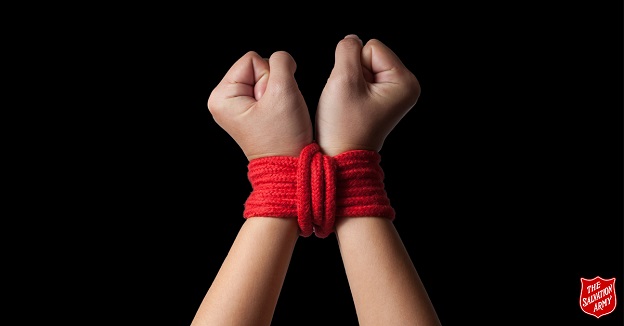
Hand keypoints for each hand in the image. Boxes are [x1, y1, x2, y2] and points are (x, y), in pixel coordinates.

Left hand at [208, 50, 312, 159]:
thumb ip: (281, 62)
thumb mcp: (284, 91)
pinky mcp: (247, 112)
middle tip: (274, 112)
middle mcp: (222, 101)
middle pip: (256, 68)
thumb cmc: (284, 136)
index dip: (270, 77)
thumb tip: (281, 58)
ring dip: (276, 94)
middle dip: (272, 86)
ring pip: (263, 78)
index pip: (252, 59)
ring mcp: (234, 107)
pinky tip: (275, 117)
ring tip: (275, 116)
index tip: (272, 103)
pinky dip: (275, 100)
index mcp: (221, 96)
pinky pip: (265, 91)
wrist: (290, 166)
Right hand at [315, 35, 420, 155]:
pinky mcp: (383, 99)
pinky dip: (352, 90)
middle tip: (351, 101)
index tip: (353, 93)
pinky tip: (352, 107)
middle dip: (354, 73)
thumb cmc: (343, 125)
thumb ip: (347, 50)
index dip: (353, 66)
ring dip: (351, 82)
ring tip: (351, 105)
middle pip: (370, 55)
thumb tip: (352, 39)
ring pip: (363, 66)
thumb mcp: (342, 80)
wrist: (340, 157)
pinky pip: (362, 78)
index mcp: (405, 82)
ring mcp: (395, 93)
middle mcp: (406, 86)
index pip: (371, 47)